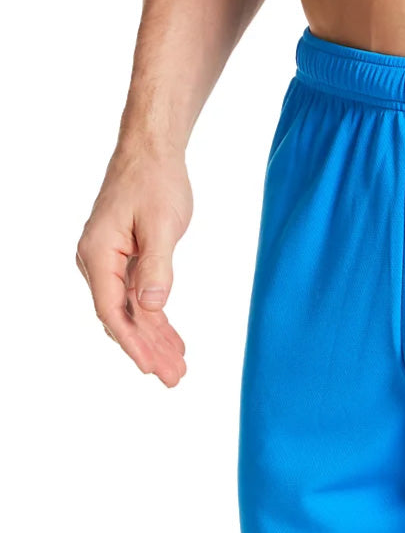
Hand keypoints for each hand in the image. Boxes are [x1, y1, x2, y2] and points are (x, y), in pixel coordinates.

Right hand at [76, 148, 191, 386]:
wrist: (151, 154)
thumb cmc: (155, 183)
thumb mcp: (162, 225)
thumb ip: (157, 268)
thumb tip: (150, 307)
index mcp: (99, 255)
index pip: (112, 311)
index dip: (132, 342)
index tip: (151, 367)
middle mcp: (97, 262)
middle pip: (121, 318)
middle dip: (148, 350)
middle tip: (175, 379)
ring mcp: (109, 263)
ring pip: (131, 312)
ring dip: (154, 341)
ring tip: (178, 368)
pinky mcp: (125, 261)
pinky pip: (138, 299)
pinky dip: (156, 321)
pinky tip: (173, 341)